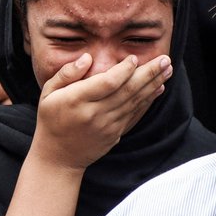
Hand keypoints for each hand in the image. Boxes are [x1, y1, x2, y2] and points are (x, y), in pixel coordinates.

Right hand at [29, 52, 171, 170]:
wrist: (58, 157)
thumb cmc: (51, 119)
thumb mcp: (48, 93)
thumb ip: (67, 74)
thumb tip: (87, 58)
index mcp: (77, 100)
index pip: (107, 83)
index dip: (123, 70)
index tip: (134, 58)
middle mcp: (94, 113)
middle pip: (126, 91)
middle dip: (148, 74)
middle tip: (165, 59)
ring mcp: (107, 126)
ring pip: (134, 102)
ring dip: (153, 84)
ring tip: (168, 69)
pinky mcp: (115, 133)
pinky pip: (135, 114)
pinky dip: (148, 101)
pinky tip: (159, 88)